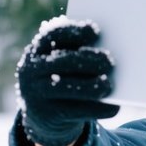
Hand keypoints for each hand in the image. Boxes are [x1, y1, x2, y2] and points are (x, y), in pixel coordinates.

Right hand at [16, 17, 118, 145]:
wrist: (44, 115)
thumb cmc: (63, 79)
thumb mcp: (62, 65)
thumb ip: (80, 55)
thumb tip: (111, 56)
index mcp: (38, 50)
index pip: (54, 34)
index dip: (75, 31)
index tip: (95, 31)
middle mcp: (32, 69)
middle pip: (63, 61)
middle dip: (89, 60)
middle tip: (109, 61)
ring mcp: (36, 93)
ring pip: (67, 87)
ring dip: (91, 85)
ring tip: (108, 84)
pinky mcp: (48, 115)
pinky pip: (77, 111)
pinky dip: (98, 109)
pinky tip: (113, 107)